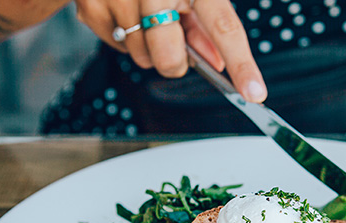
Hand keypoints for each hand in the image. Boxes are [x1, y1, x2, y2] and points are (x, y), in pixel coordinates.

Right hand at [74, 0, 267, 102]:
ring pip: (142, 57)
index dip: (241, 64)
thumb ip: (205, 25)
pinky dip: (123, 37)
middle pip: (170, 58)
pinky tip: (123, 11)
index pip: (224, 27)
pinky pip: (117, 47)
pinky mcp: (91, 6)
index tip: (254, 92)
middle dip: (173, 62)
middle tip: (171, 42)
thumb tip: (218, 64)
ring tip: (143, 13)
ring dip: (147, 46)